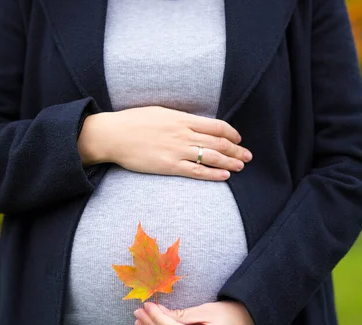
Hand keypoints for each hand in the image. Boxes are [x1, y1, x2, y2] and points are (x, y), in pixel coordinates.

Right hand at [78, 106, 252, 180]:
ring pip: (211, 157)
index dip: (231, 133)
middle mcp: (183, 133)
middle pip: (218, 142)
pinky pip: (196, 171)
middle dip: (236, 150)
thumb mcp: (160, 112)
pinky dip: (213, 174)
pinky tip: (224, 176)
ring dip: (230, 162)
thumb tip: (195, 124)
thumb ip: (179, 118)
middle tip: (248, 156)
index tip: (238, 138)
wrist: (113, 135)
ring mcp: (177, 150)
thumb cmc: (133, 122)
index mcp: (182, 118)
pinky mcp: (169, 166)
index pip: (216, 125)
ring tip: (241, 166)